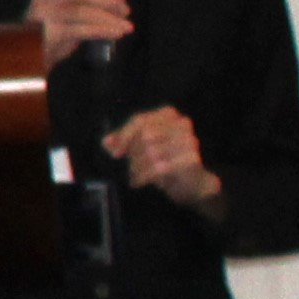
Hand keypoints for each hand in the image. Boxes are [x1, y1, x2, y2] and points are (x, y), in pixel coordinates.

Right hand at [25, 0, 137, 67]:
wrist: (28, 61)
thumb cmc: (50, 37)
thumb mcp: (69, 18)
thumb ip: (91, 8)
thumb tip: (120, 0)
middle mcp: (45, 0)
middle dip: (108, 0)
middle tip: (125, 10)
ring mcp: (47, 17)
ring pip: (83, 11)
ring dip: (110, 18)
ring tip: (126, 26)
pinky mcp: (52, 35)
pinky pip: (83, 30)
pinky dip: (103, 30)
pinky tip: (116, 33)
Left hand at [103, 104, 219, 208]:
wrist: (192, 183)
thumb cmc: (164, 161)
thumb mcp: (140, 149)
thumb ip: (123, 142)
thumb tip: (106, 141)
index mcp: (168, 114)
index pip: (139, 120)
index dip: (123, 136)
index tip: (115, 153)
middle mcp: (182, 123)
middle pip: (145, 136)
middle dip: (133, 154)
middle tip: (129, 167)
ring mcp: (189, 140)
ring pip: (152, 152)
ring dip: (137, 167)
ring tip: (133, 175)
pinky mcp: (191, 159)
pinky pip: (161, 167)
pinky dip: (145, 176)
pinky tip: (139, 182)